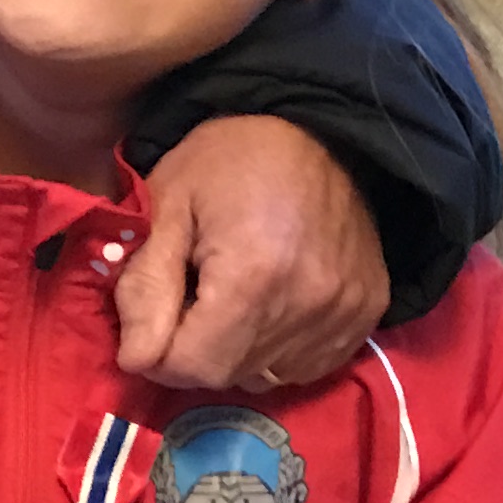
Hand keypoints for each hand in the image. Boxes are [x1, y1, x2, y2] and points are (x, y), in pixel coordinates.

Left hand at [116, 113, 386, 395]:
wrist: (322, 127)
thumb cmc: (231, 157)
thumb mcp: (168, 203)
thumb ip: (146, 286)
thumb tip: (134, 360)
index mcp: (254, 278)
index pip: (194, 367)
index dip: (158, 352)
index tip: (152, 315)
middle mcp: (309, 307)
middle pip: (229, 374)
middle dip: (194, 348)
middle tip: (189, 293)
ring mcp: (346, 316)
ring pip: (266, 375)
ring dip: (235, 350)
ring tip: (230, 294)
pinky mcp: (367, 313)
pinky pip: (306, 365)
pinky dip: (276, 348)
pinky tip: (269, 302)